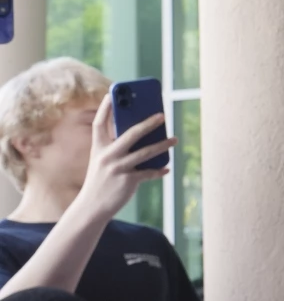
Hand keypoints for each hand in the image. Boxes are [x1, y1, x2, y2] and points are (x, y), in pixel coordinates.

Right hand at [76, 95, 175, 221]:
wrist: (91, 207)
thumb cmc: (100, 180)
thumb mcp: (102, 160)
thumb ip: (116, 147)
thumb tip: (142, 133)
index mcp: (98, 148)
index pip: (99, 123)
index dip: (105, 108)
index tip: (111, 93)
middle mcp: (107, 155)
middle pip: (131, 134)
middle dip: (148, 123)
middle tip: (163, 115)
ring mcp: (118, 168)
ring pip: (146, 152)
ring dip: (163, 145)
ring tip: (174, 139)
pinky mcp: (128, 181)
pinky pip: (149, 172)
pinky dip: (159, 170)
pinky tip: (166, 168)